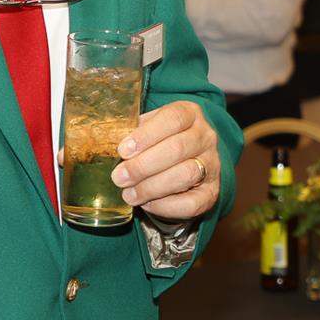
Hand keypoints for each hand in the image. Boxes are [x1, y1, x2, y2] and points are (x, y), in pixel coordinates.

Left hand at [108, 101, 219, 219]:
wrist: (184, 163)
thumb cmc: (159, 142)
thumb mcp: (148, 127)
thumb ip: (132, 131)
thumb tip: (107, 139)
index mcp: (190, 114)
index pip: (174, 118)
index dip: (147, 135)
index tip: (123, 150)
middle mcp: (206, 137)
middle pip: (178, 148)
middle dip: (144, 166)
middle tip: (119, 177)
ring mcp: (212, 165)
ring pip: (186, 174)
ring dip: (152, 187)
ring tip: (129, 194)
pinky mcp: (212, 192)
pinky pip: (192, 203)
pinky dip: (166, 206)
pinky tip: (147, 204)